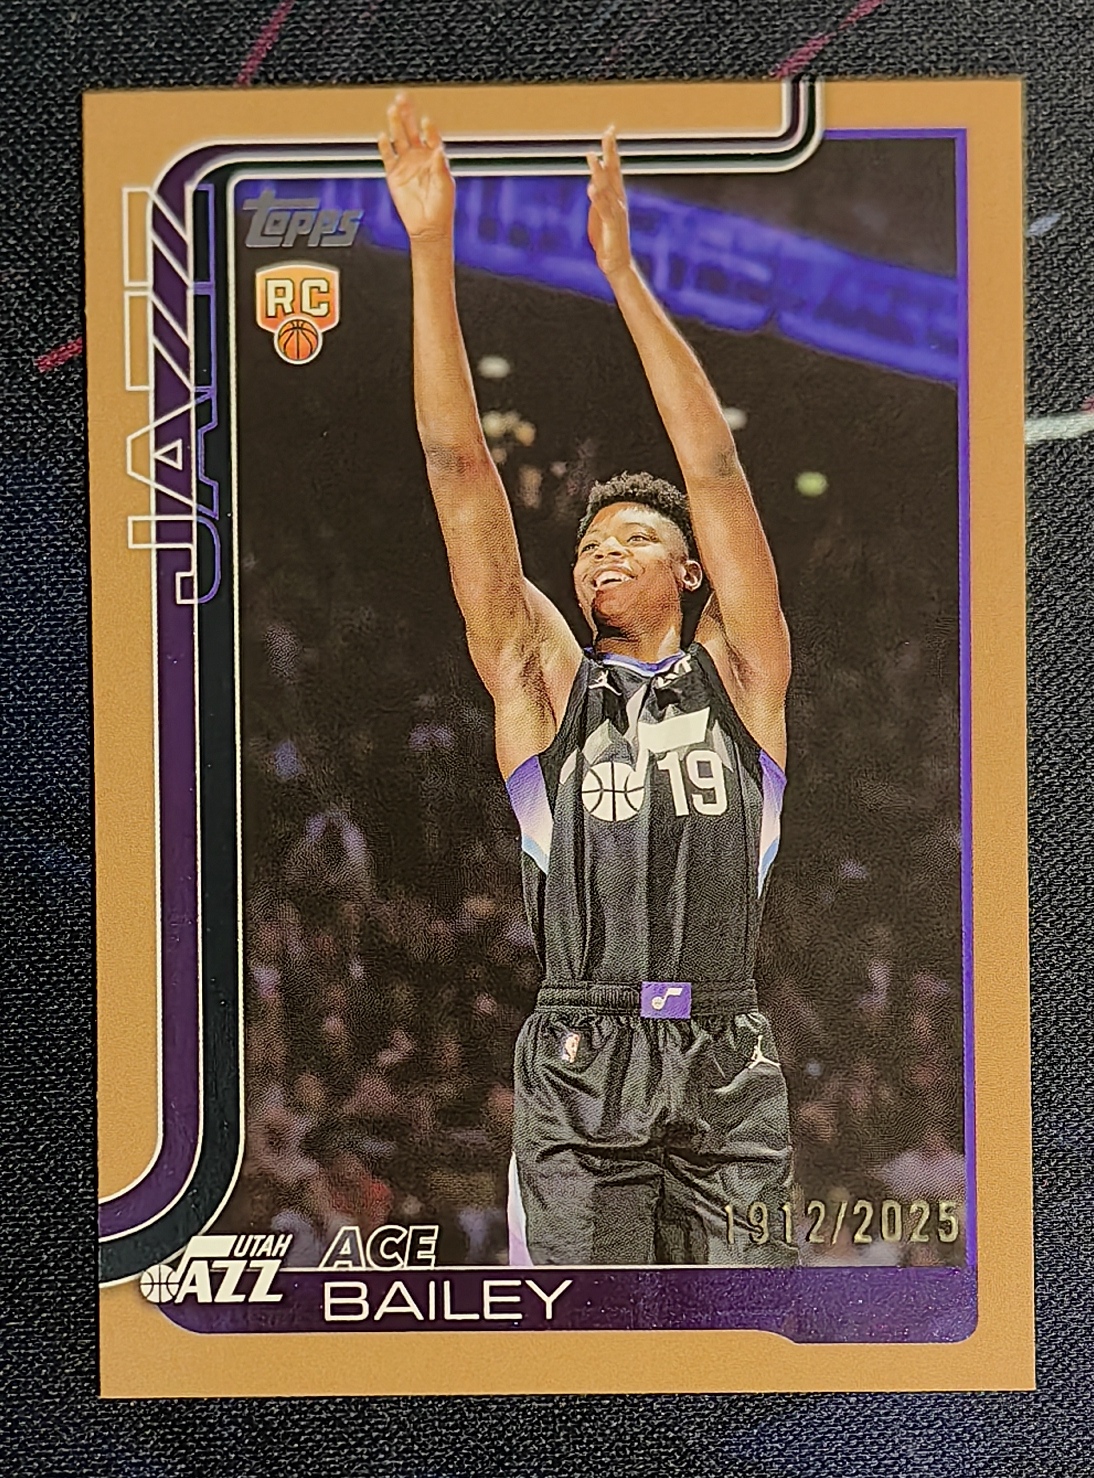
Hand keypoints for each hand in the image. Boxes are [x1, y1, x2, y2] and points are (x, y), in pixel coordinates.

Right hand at [378, 93, 454, 242]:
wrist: (428, 227)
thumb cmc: (441, 208)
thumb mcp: (445, 186)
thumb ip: (440, 167)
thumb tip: (438, 150)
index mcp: (434, 157)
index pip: (431, 136)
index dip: (428, 128)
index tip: (426, 121)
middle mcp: (419, 157)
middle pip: (411, 130)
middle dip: (407, 114)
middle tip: (402, 97)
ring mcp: (406, 164)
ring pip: (398, 138)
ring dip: (395, 124)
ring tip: (392, 108)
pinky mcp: (394, 174)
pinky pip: (387, 156)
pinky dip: (384, 146)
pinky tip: (382, 135)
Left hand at [586, 128, 631, 279]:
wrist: (617, 263)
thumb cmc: (607, 239)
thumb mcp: (599, 214)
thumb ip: (598, 198)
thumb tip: (592, 183)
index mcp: (616, 196)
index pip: (614, 168)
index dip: (612, 150)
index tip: (611, 130)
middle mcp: (619, 201)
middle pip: (614, 172)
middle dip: (611, 152)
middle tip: (609, 132)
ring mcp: (617, 213)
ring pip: (607, 189)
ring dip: (599, 172)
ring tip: (592, 156)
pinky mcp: (612, 227)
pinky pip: (604, 210)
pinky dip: (598, 199)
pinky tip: (592, 188)